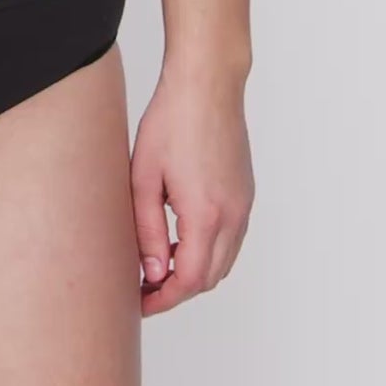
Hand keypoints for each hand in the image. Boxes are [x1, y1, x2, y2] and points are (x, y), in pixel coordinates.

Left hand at [130, 64, 253, 315]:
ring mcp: (244, 205)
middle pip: (210, 277)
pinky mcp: (246, 193)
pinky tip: (181, 237)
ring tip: (158, 263)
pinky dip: (209, 250)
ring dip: (195, 271)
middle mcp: (233, 216)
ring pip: (224, 261)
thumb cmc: (171, 121)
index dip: (163, 299)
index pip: (190, 281)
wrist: (207, 84)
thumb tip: (153, 272)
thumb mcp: (145, 177)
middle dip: (177, 289)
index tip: (140, 302)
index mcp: (206, 214)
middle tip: (143, 286)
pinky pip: (232, 239)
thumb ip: (147, 230)